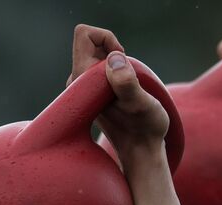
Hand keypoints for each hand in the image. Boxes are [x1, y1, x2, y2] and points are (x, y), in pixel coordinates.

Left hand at [67, 25, 169, 161]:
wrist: (142, 153)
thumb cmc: (146, 129)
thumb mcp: (143, 104)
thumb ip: (127, 82)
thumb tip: (114, 59)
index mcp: (81, 78)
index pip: (84, 34)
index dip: (109, 40)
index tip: (124, 62)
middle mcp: (76, 81)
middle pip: (91, 43)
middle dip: (114, 53)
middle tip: (130, 80)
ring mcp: (82, 88)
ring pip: (97, 56)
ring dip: (118, 65)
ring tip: (129, 91)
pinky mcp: (90, 94)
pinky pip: (101, 68)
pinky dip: (117, 73)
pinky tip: (125, 96)